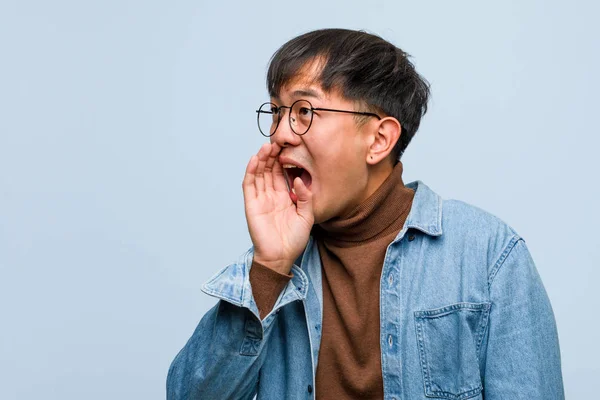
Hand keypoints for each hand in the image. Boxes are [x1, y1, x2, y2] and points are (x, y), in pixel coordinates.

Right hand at [242, 143, 313, 273]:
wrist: (281, 257)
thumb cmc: (294, 240)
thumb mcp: (307, 216)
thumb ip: (305, 197)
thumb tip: (297, 179)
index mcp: (284, 197)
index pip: (281, 173)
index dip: (282, 160)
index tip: (288, 146)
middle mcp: (271, 196)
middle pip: (269, 170)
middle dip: (272, 156)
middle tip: (276, 141)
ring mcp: (260, 199)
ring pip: (259, 174)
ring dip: (261, 159)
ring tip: (267, 146)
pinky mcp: (251, 205)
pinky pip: (249, 185)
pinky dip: (251, 171)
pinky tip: (254, 159)